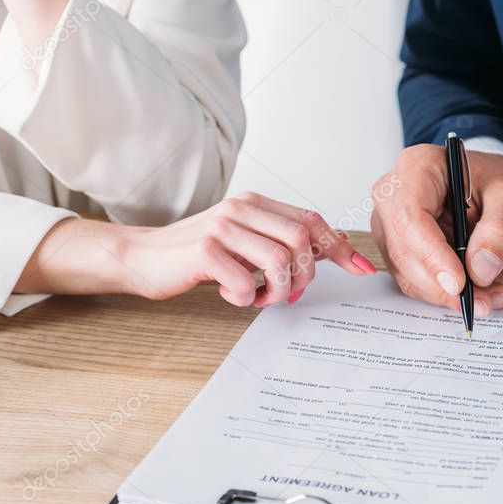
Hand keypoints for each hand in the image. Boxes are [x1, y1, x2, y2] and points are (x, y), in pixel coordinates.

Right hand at [15, 194, 376, 306]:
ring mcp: (223, 227)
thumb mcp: (243, 241)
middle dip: (304, 276)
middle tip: (287, 296)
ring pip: (280, 261)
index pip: (311, 221)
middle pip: (302, 241)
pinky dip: (245, 298)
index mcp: (255, 205)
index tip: (361, 270)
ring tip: (258, 298)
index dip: (340, 247)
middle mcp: (242, 209)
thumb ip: (280, 240)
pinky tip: (230, 295)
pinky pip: (245, 282)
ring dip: (277, 291)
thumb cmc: (195, 255)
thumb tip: (334, 244)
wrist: (141, 257)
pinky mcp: (204, 251)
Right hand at [371, 145, 502, 315]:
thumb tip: (480, 270)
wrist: (483, 184)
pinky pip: (418, 281)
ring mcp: (389, 227)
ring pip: (410, 275)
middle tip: (488, 300)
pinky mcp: (398, 251)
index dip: (432, 256)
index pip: (409, 218)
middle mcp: (391, 198)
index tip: (460, 284)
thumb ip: (500, 229)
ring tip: (497, 294)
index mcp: (415, 168)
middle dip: (447, 287)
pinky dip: (450, 293)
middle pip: (405, 253)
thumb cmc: (490, 180)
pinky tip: (483, 289)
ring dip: (452, 295)